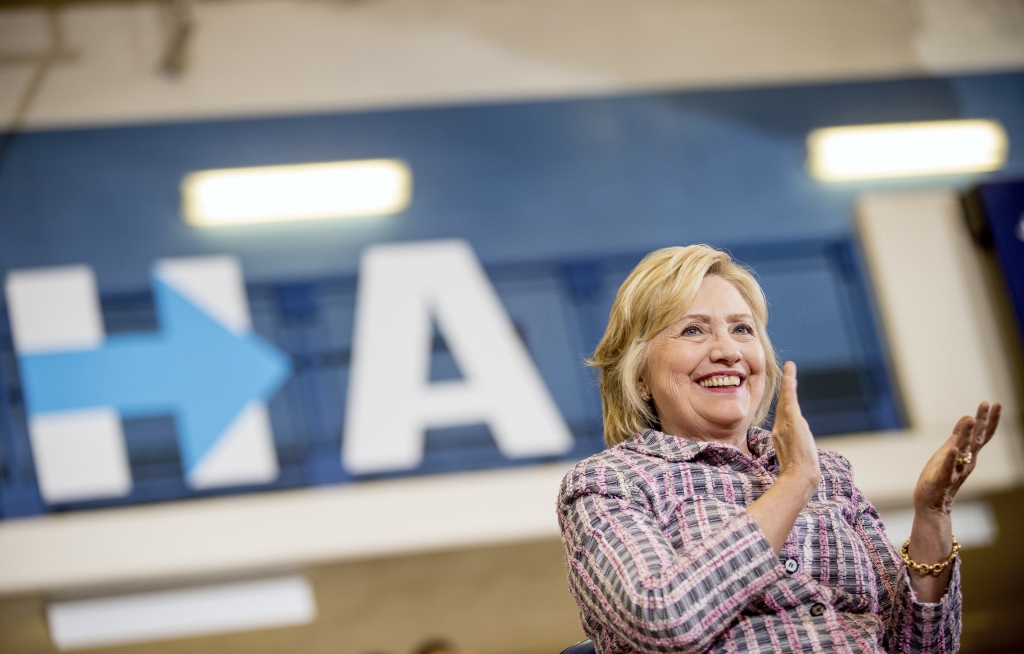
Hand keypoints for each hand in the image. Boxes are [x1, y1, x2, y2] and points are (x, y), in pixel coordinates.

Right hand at [771, 362, 820, 493]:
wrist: (798, 476)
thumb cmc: (798, 474)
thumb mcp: (795, 463)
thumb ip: (794, 456)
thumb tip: (796, 461)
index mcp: (781, 437)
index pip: (783, 416)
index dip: (784, 404)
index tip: (786, 393)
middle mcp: (780, 428)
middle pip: (783, 404)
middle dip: (786, 387)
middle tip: (789, 370)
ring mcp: (785, 423)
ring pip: (786, 399)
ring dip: (789, 382)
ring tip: (790, 368)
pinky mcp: (791, 419)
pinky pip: (789, 399)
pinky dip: (789, 385)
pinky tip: (790, 374)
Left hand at [913, 402, 1000, 515]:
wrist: (933, 504)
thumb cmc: (941, 476)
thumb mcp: (950, 451)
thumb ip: (959, 436)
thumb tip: (969, 417)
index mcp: (969, 455)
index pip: (982, 435)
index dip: (989, 420)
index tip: (995, 403)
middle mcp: (966, 461)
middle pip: (977, 439)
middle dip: (983, 421)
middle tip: (989, 404)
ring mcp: (955, 470)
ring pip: (963, 451)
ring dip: (967, 435)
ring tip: (971, 419)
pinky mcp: (942, 479)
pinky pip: (948, 468)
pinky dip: (951, 459)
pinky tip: (953, 449)